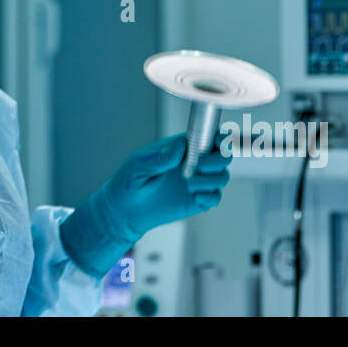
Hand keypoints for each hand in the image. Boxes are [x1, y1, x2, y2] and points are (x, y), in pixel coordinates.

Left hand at [59, 135, 230, 277]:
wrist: (124, 209)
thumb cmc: (129, 181)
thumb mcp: (140, 163)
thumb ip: (161, 156)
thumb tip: (181, 146)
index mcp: (182, 148)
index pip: (209, 137)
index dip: (220, 137)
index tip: (218, 141)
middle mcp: (193, 163)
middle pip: (223, 156)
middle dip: (217, 159)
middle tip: (199, 165)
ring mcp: (196, 183)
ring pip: (221, 176)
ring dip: (210, 179)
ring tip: (188, 183)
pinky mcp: (195, 201)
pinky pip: (214, 197)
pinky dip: (209, 196)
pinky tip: (194, 197)